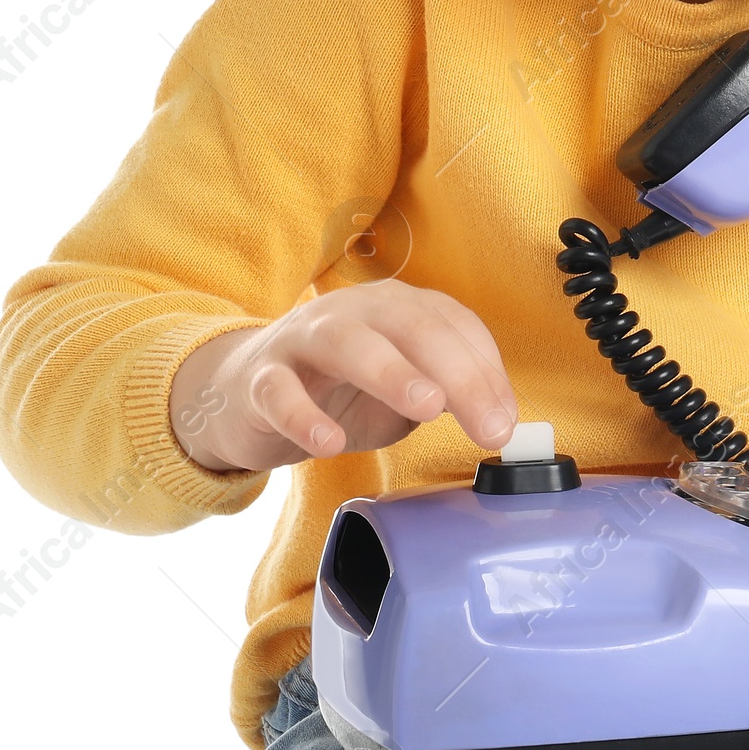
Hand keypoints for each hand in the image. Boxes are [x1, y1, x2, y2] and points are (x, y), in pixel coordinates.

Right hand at [167, 279, 518, 473]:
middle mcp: (353, 311)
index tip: (506, 420)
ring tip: (428, 406)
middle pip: (411, 325)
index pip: (453, 324)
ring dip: (391, 370)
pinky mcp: (259, 378)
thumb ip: (445, 395)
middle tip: (489, 426)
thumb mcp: (400, 390)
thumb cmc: (336, 388)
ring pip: (347, 342)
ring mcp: (302, 340)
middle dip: (458, 374)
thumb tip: (498, 419)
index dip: (487, 369)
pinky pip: (279, 391)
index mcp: (396, 307)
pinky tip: (330, 442)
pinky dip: (304, 415)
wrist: (242, 393)